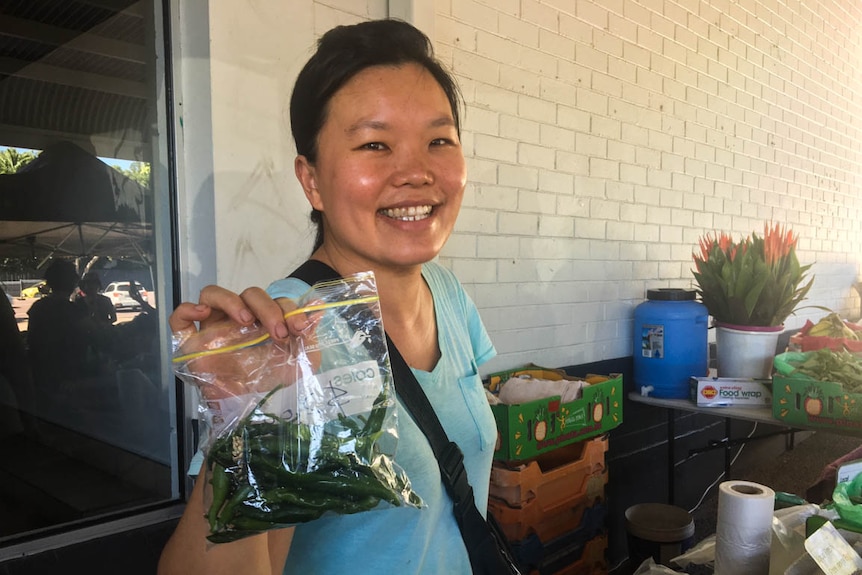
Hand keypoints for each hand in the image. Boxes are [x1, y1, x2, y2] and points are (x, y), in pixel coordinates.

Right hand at [170, 286, 315, 398]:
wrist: (257, 415)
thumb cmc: (277, 385)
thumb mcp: (302, 360)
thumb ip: (309, 335)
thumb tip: (317, 307)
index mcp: (265, 320)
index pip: (275, 299)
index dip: (290, 308)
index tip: (301, 328)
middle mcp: (239, 320)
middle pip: (248, 294)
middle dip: (268, 308)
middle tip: (279, 333)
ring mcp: (214, 330)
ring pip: (213, 295)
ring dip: (232, 301)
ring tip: (246, 320)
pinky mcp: (192, 346)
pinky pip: (179, 319)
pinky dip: (187, 309)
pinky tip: (202, 313)